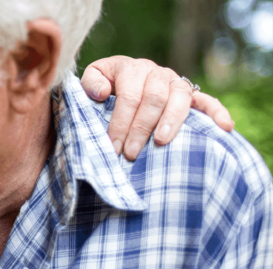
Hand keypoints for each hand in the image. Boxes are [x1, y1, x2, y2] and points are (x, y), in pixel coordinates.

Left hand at [80, 56, 234, 159]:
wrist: (123, 78)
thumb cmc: (106, 84)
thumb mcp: (94, 78)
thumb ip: (91, 82)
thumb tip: (102, 93)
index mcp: (132, 68)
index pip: (129, 96)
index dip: (121, 122)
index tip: (114, 146)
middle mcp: (157, 73)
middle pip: (153, 100)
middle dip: (141, 128)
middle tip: (131, 153)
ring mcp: (176, 83)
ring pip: (179, 99)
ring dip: (172, 122)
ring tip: (162, 142)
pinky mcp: (192, 95)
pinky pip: (208, 101)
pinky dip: (217, 113)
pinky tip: (225, 127)